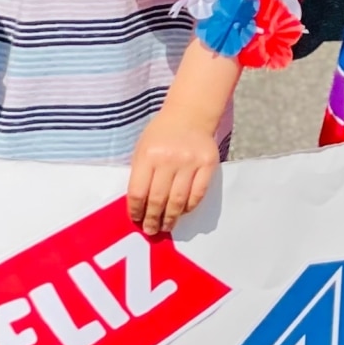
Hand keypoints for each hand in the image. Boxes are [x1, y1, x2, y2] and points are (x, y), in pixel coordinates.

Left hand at [126, 108, 219, 236]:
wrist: (190, 114)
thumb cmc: (162, 133)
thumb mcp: (143, 147)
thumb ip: (140, 174)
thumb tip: (139, 205)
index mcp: (148, 155)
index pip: (138, 192)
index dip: (136, 210)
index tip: (135, 219)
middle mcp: (168, 160)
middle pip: (158, 199)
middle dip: (152, 219)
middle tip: (150, 230)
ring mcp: (190, 163)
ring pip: (178, 201)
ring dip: (170, 218)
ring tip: (166, 226)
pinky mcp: (208, 165)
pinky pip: (197, 194)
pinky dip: (188, 207)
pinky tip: (182, 211)